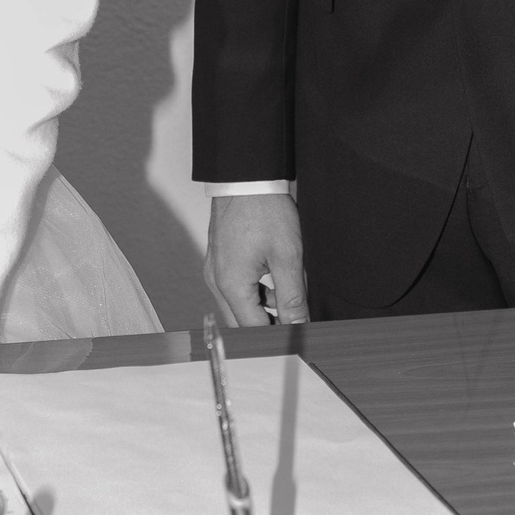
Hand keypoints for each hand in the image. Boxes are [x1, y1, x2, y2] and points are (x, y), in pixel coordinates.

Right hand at [207, 192, 308, 327]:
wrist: (247, 176)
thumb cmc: (264, 209)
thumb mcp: (287, 257)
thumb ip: (293, 298)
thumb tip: (298, 326)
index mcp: (231, 284)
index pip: (253, 329)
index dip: (277, 337)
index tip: (297, 337)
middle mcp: (217, 281)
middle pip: (242, 321)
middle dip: (269, 325)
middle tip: (296, 321)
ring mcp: (215, 269)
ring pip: (239, 305)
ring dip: (264, 308)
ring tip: (290, 296)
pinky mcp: (220, 259)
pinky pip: (236, 288)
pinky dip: (255, 292)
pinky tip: (276, 281)